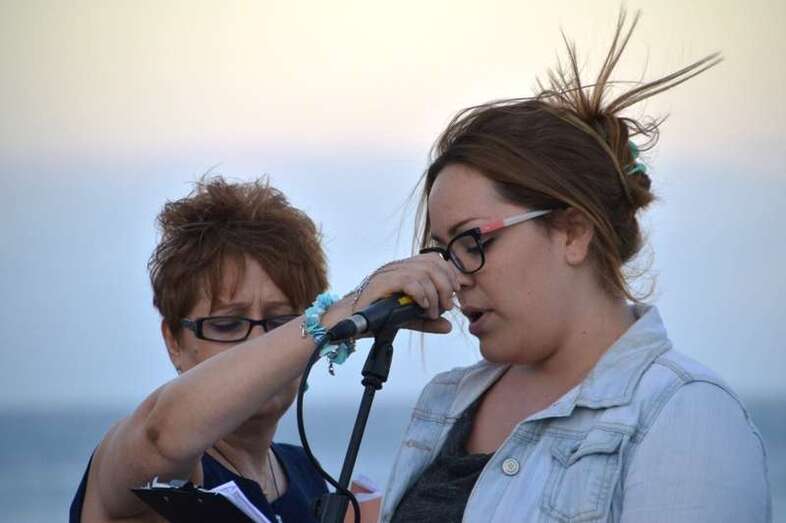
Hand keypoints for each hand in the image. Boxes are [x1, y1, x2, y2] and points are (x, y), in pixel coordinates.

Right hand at [330, 253, 463, 334]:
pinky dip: (421, 293)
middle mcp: (397, 266)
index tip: (455, 291)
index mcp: (404, 269)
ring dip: (434, 293)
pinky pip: (408, 280)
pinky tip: (423, 306)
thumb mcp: (406, 319)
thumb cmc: (374, 318)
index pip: (434, 259)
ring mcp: (388, 272)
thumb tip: (449, 326)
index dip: (449, 273)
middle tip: (447, 305)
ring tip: (433, 311)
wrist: (348, 323)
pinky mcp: (381, 282)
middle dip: (445, 284)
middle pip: (433, 263)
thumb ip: (427, 321)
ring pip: (423, 272)